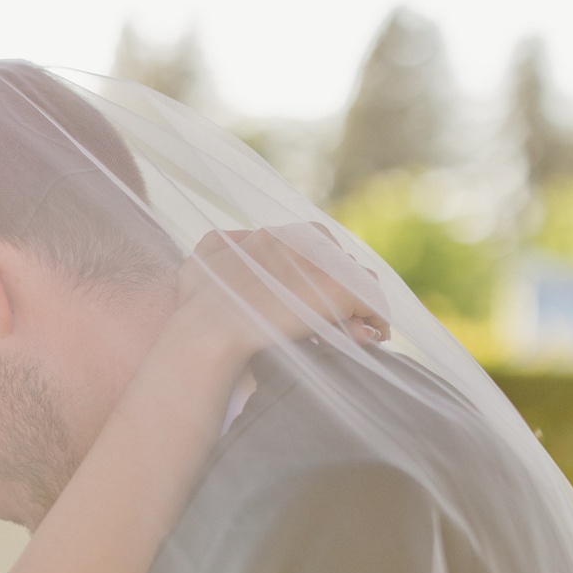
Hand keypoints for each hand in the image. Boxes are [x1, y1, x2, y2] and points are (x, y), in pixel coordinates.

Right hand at [172, 221, 390, 371]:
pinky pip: (371, 301)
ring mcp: (322, 266)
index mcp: (274, 237)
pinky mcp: (338, 290)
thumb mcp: (202, 258)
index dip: (314, 276)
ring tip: (356, 329)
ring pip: (358, 279)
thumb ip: (223, 243)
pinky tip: (373, 335)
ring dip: (357, 304)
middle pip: (337, 263)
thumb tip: (240, 238)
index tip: (308, 303)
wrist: (208, 331)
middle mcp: (302, 242)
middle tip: (335, 321)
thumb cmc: (197, 304)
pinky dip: (375, 318)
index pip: (311, 249)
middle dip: (337, 290)